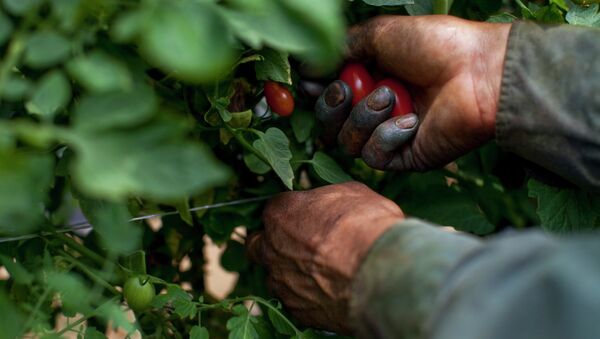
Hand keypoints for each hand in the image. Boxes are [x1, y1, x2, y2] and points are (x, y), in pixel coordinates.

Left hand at [246, 182, 402, 332]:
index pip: (275, 208)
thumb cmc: (365, 225)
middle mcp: (271, 247)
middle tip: (300, 243)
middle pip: (258, 244)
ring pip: (275, 276)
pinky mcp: (296, 310)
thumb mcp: (352, 193)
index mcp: (280, 213)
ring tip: (323, 272)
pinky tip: (330, 291)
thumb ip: (329, 198)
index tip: (307, 216)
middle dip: (273, 243)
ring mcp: (281, 281)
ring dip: (291, 272)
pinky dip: (308, 297)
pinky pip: (295, 301)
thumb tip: (331, 202)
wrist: (379, 271)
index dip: (292, 212)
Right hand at [316, 15, 510, 170]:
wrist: (478, 72)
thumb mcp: (379, 34)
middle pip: (329, 124)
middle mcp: (375, 109)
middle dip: (333, 106)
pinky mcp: (405, 157)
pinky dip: (387, 136)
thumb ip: (340, 49)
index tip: (309, 84)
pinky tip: (411, 121)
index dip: (315, 93)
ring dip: (364, 117)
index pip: (327, 95)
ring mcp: (389, 135)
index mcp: (368, 79)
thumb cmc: (434, 46)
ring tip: (393, 96)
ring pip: (347, 142)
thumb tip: (306, 69)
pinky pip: (374, 156)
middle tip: (349, 89)